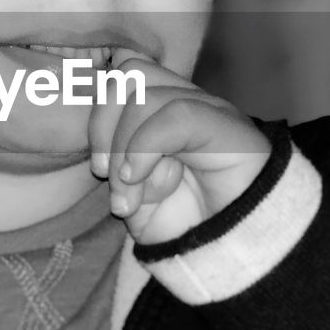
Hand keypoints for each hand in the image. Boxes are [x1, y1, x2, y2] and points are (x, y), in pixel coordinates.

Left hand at [88, 52, 270, 245]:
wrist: (230, 254)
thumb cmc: (183, 224)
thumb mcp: (134, 196)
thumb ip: (116, 167)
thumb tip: (104, 156)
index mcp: (163, 112)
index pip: (122, 79)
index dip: (99, 120)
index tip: (100, 170)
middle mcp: (187, 103)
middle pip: (128, 75)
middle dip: (104, 128)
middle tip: (113, 178)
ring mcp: (210, 110)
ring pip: (144, 96)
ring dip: (126, 150)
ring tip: (134, 195)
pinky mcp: (230, 128)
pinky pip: (178, 116)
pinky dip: (145, 148)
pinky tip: (141, 182)